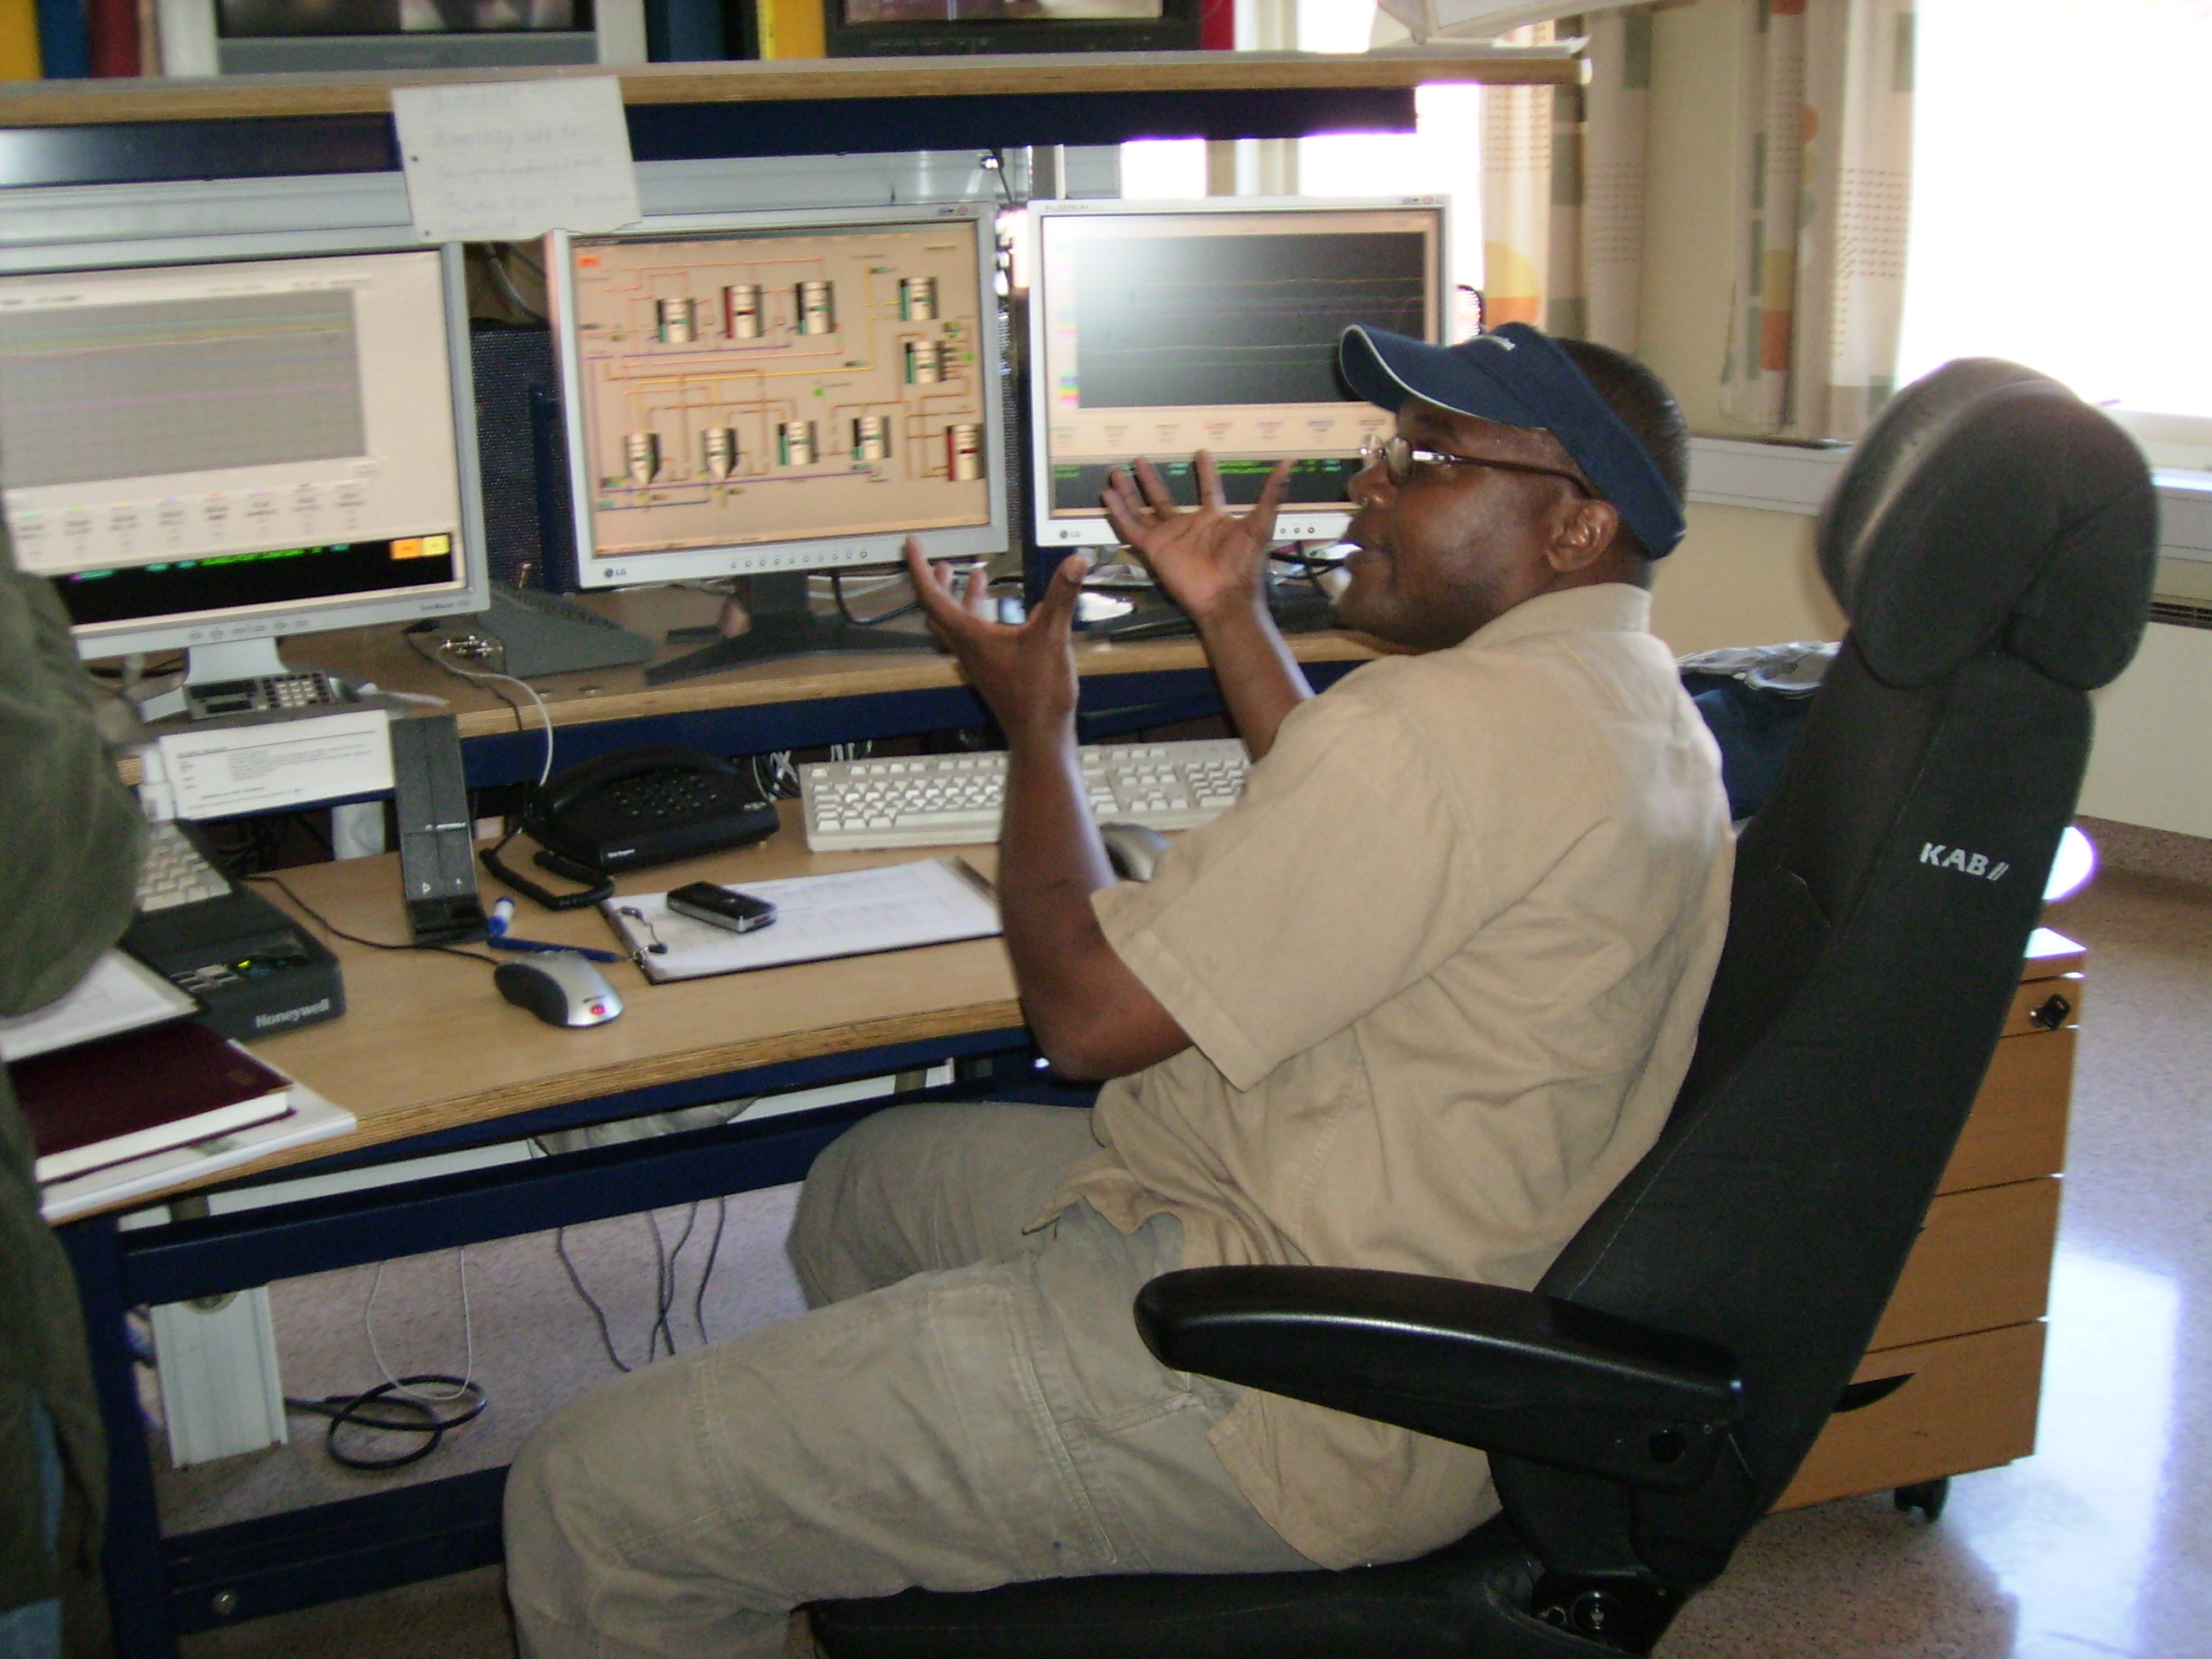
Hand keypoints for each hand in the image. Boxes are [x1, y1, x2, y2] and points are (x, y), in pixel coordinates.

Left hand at [904, 539, 1085, 741]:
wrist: (1040, 735)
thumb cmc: (1038, 694)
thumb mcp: (1052, 638)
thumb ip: (1061, 597)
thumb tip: (1075, 561)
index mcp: (970, 636)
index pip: (932, 596)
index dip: (919, 567)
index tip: (911, 544)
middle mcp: (968, 647)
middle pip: (939, 610)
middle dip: (938, 582)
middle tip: (941, 563)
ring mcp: (979, 660)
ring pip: (959, 624)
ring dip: (963, 598)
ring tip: (979, 576)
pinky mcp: (993, 669)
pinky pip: (979, 637)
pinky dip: (986, 617)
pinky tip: (1014, 611)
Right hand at [1099, 451, 1292, 624]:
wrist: (1224, 596)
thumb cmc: (1243, 563)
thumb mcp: (1260, 523)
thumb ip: (1271, 494)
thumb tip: (1288, 463)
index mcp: (1213, 518)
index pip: (1207, 489)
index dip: (1205, 472)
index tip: (1201, 452)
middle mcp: (1187, 525)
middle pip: (1163, 497)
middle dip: (1150, 479)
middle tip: (1139, 458)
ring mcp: (1168, 536)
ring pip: (1142, 509)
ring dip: (1129, 491)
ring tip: (1116, 470)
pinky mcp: (1152, 548)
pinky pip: (1131, 527)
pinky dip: (1119, 511)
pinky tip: (1107, 494)